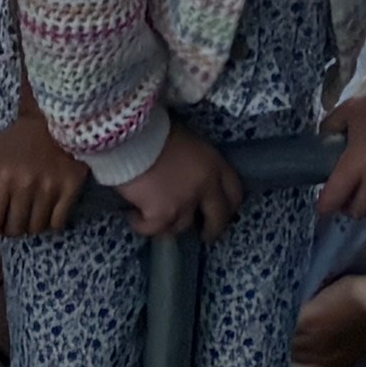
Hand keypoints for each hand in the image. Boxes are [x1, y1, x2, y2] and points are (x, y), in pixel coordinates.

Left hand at [0, 96, 88, 240]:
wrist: (55, 118)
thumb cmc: (18, 136)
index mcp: (2, 176)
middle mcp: (26, 186)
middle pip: (15, 229)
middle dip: (10, 228)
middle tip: (10, 219)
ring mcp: (50, 189)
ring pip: (36, 228)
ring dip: (30, 225)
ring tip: (29, 214)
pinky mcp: (71, 188)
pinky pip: (57, 222)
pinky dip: (51, 222)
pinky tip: (47, 211)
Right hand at [120, 125, 248, 237]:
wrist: (130, 136)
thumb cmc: (155, 130)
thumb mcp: (186, 141)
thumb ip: (194, 163)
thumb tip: (188, 178)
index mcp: (214, 164)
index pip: (234, 191)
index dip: (230, 205)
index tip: (225, 213)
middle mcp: (204, 187)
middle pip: (218, 218)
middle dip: (213, 230)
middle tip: (205, 235)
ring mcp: (184, 204)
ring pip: (182, 226)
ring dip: (169, 222)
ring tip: (152, 213)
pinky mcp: (161, 215)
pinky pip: (153, 229)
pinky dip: (142, 224)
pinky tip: (133, 215)